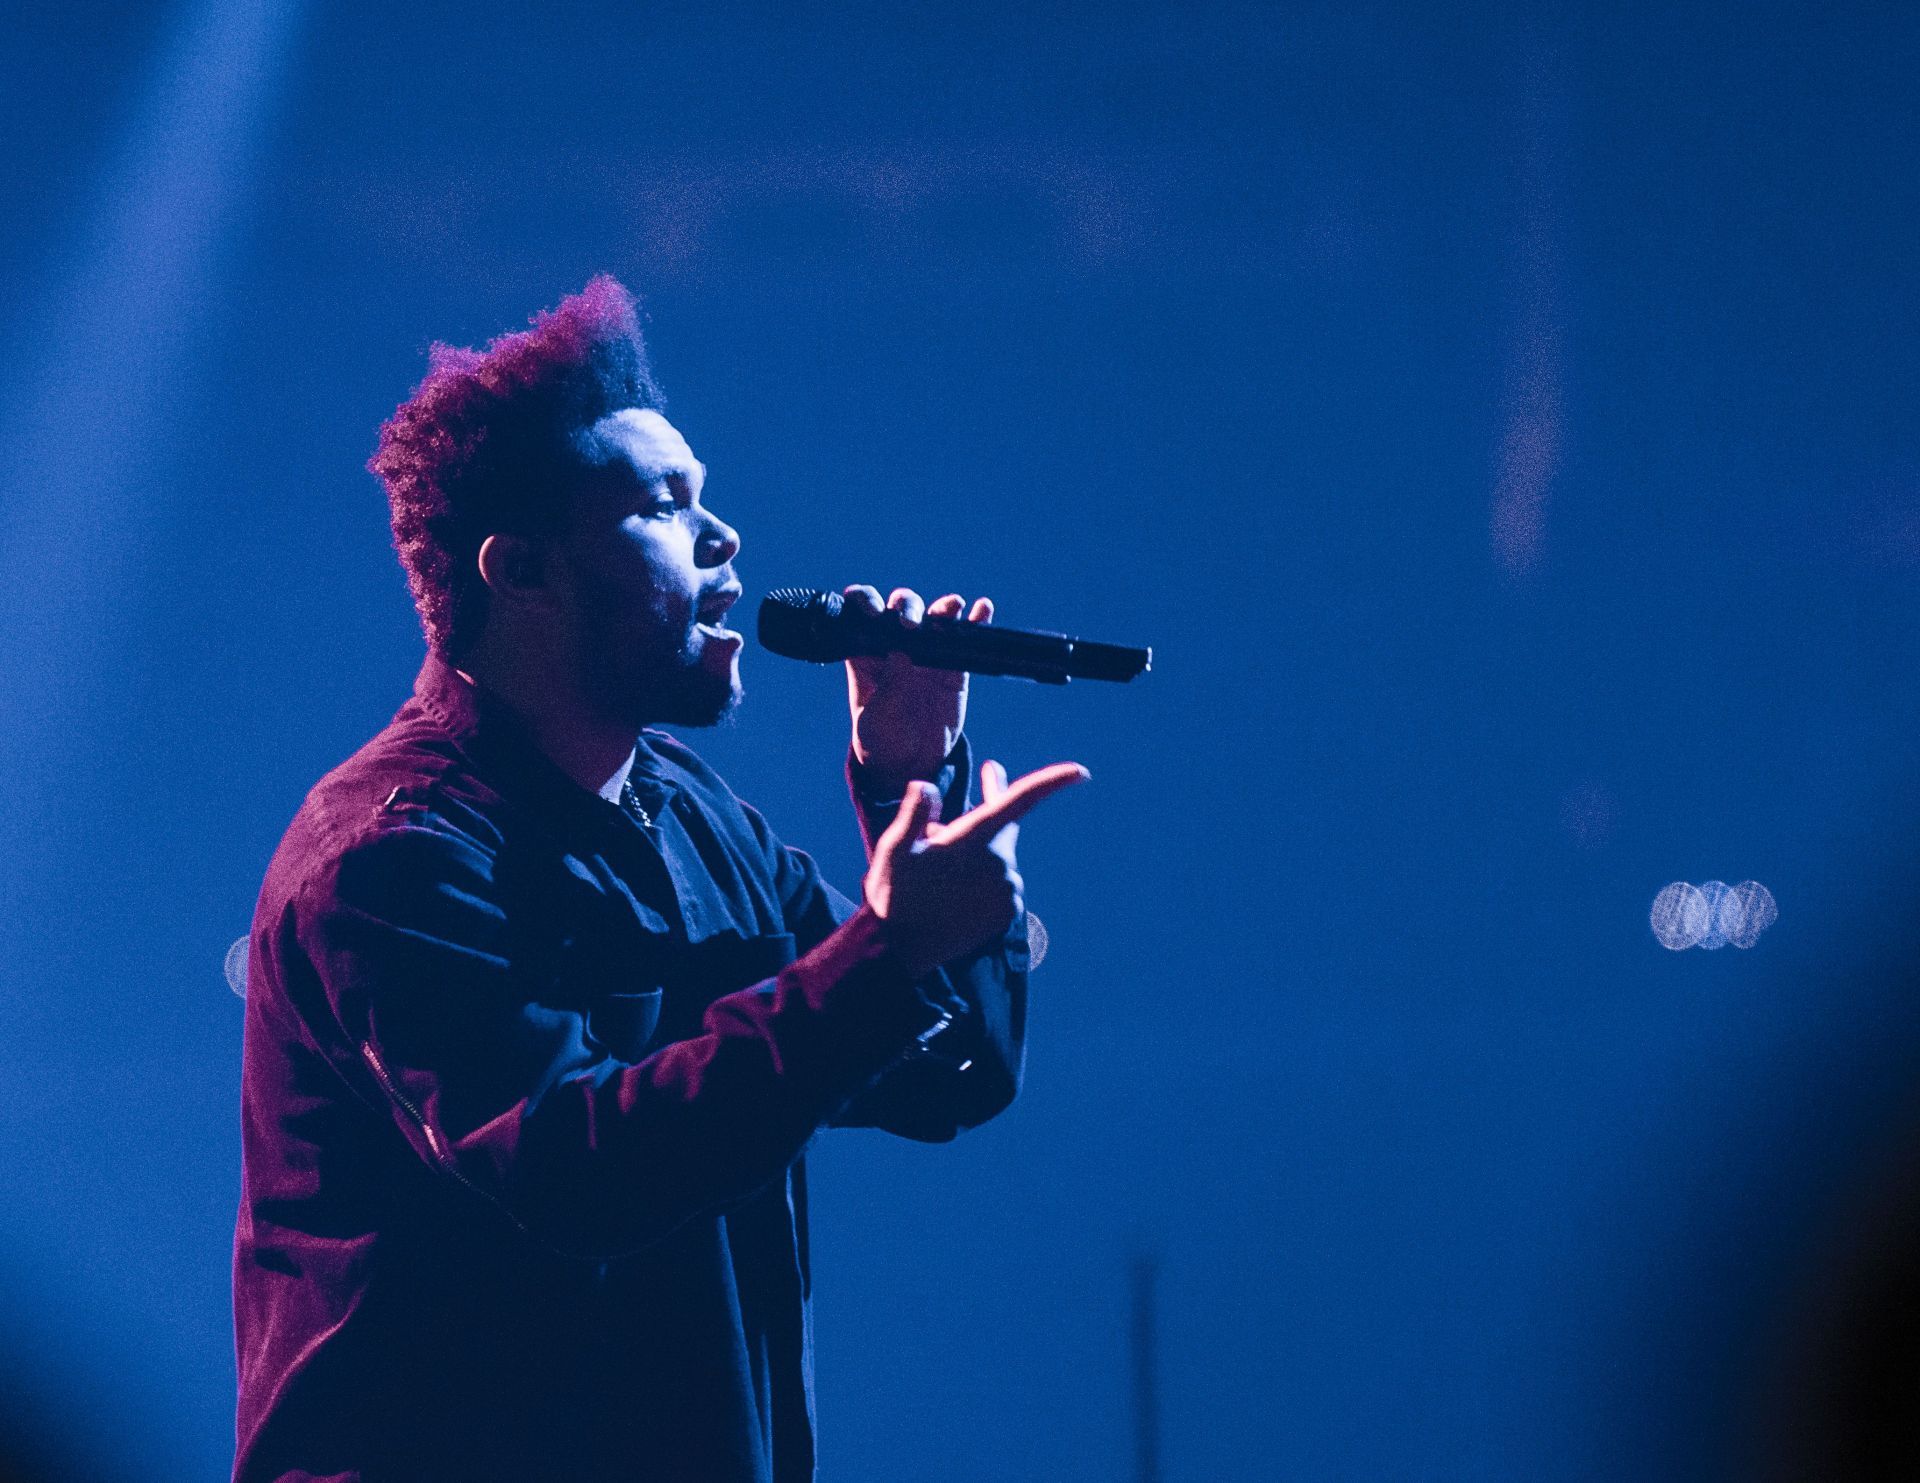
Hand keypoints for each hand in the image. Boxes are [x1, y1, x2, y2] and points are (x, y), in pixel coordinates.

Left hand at [843, 585, 994, 792]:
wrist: (911, 763)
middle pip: (901, 607)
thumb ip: (890, 686)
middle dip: (907, 607)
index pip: (861, 613)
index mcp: (866, 652)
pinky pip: (964, 637)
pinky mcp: (954, 665)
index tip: (873, 611)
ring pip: (934, 616)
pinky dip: (975, 621)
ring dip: (943, 607)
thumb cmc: (881, 740)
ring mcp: (926, 651)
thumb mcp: (878, 718)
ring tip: (952, 606)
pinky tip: (983, 610)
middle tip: (911, 624)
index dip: (865, 602)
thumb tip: (900, 652)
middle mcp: (895, 644)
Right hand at [863, 757, 1088, 977]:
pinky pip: (1000, 883)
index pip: (1020, 802)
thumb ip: (914, 813)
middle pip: (1002, 827)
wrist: (901, 954)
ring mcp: (1007, 892)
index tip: (1081, 772)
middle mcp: (1000, 865)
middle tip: (974, 794)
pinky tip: (954, 891)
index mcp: (974, 841)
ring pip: (997, 857)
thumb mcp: (894, 849)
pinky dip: (983, 879)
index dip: (1053, 782)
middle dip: (987, 811)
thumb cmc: (894, 896)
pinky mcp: (1008, 913)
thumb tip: (927, 786)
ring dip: (976, 854)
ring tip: (940, 871)